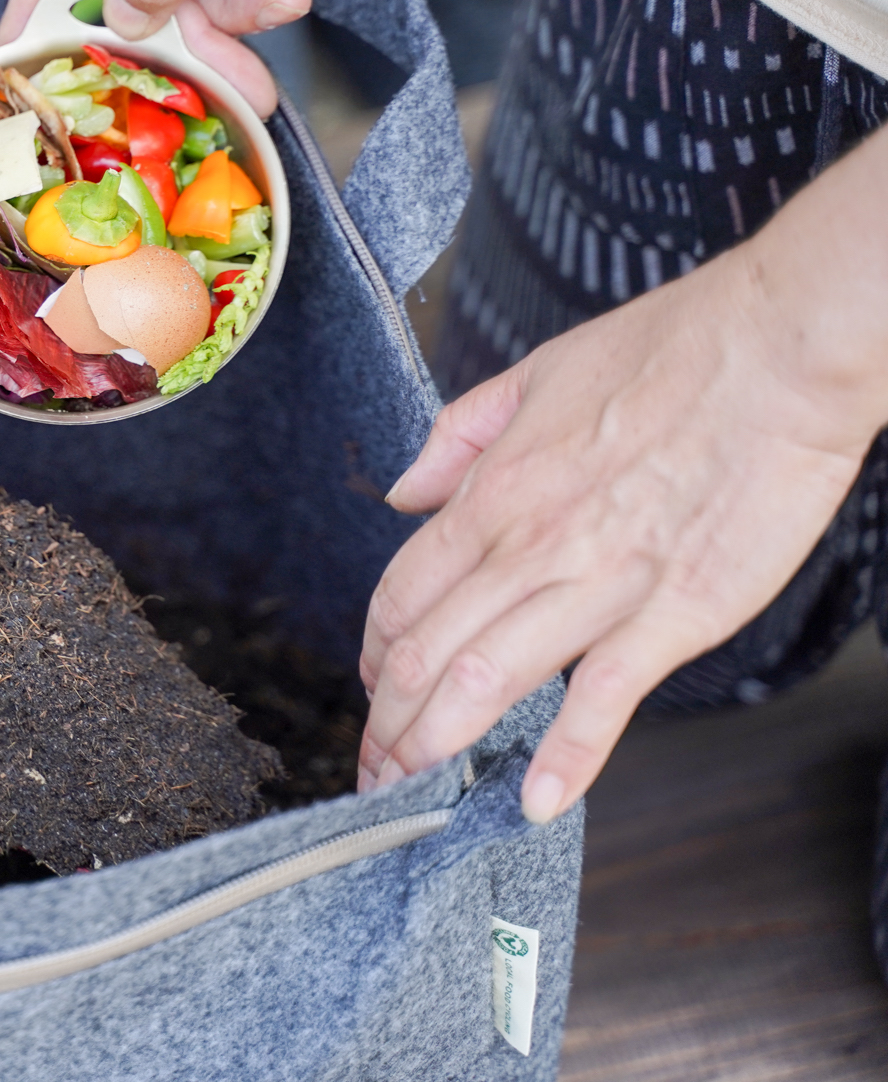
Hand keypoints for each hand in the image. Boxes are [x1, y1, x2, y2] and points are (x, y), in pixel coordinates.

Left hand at [358, 132, 887, 821]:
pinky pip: (604, 699)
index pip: (402, 593)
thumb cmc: (672, 350)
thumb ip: (459, 437)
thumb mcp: (535, 371)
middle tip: (373, 767)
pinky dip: (566, 756)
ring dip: (437, 744)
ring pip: (487, 680)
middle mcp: (531, 545)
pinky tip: (535, 799)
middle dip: (387, 721)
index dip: (373, 651)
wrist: (779, 350)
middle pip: (427, 652)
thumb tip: (404, 493)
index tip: (369, 685)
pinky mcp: (673, 614)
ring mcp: (600, 585)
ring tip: (410, 791)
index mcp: (494, 491)